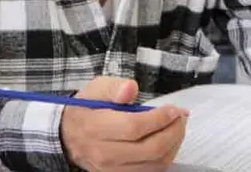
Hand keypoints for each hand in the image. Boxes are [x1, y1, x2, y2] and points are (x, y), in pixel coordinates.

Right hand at [61, 77, 187, 170]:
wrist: (68, 135)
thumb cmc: (88, 109)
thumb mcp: (96, 88)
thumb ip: (114, 87)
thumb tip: (130, 88)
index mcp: (95, 128)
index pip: (133, 128)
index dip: (159, 119)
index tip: (174, 109)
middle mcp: (102, 154)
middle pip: (149, 150)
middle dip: (173, 132)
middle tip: (181, 117)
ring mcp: (111, 170)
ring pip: (153, 165)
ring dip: (173, 145)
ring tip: (178, 127)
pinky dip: (165, 158)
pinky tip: (169, 142)